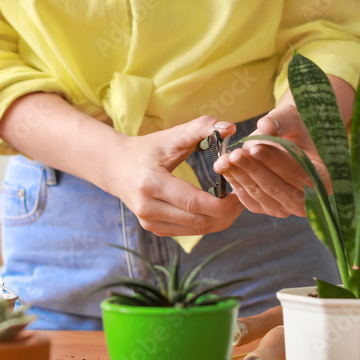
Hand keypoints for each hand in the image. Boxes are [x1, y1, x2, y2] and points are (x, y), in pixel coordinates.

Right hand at [103, 116, 243, 236]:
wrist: (116, 167)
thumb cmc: (148, 149)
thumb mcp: (172, 135)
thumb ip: (202, 127)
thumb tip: (230, 127)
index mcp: (151, 183)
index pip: (194, 203)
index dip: (222, 203)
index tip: (239, 192)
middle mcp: (148, 208)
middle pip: (198, 221)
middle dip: (226, 213)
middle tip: (242, 198)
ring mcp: (149, 222)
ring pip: (196, 230)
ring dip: (220, 221)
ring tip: (233, 204)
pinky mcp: (154, 229)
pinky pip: (189, 232)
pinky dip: (208, 223)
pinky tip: (217, 210)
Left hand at [214, 104, 328, 217]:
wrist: (288, 140)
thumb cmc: (296, 128)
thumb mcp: (292, 118)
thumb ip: (281, 121)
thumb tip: (265, 126)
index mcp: (323, 178)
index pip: (297, 171)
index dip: (275, 160)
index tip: (255, 147)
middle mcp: (308, 200)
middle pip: (276, 187)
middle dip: (253, 169)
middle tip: (234, 154)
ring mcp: (286, 208)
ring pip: (260, 194)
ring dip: (240, 176)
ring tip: (224, 158)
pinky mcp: (267, 208)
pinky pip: (248, 200)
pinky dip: (235, 183)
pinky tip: (224, 167)